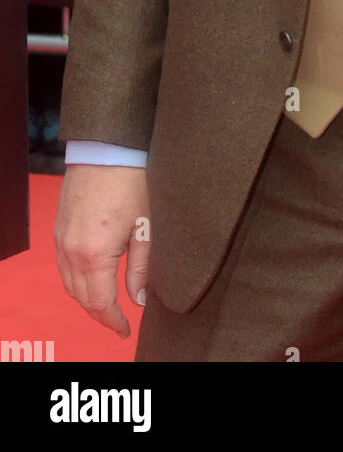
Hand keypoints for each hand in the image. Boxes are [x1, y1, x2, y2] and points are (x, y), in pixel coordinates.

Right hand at [54, 164, 150, 339]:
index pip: (99, 303)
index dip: (113, 321)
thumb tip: (140, 300)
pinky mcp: (59, 230)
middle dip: (100, 313)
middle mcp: (71, 251)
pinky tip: (94, 278)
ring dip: (87, 298)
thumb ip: (141, 268)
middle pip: (81, 298)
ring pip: (69, 284)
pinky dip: (77, 279)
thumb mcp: (145, 228)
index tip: (126, 330)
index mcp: (95, 254)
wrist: (107, 150)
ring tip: (109, 303)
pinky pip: (64, 266)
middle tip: (119, 321)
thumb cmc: (132, 185)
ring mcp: (61, 240)